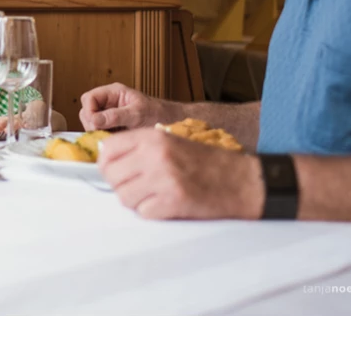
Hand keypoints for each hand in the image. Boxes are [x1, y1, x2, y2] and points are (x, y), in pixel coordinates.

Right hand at [79, 83, 174, 131]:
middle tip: (104, 133)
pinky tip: (116, 139)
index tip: (96, 124)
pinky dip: (105, 137)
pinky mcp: (113, 127)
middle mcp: (109, 102)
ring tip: (114, 136)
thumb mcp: (138, 113)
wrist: (172, 123)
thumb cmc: (159, 114)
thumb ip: (116, 116)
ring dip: (98, 132)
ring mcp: (110, 115)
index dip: (89, 111)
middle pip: (87, 111)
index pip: (89, 98)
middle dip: (92, 123)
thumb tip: (95, 119)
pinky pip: (100, 132)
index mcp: (114, 93)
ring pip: (91, 123)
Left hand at [97, 128, 263, 219]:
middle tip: (138, 187)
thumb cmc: (208, 163)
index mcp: (153, 138)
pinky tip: (167, 204)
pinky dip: (152, 212)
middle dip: (121, 185)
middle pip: (112, 176)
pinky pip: (143, 212)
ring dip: (136, 200)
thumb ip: (140, 148)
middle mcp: (155, 156)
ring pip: (124, 197)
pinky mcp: (172, 202)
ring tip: (155, 195)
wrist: (243, 181)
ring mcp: (163, 179)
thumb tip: (107, 160)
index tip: (115, 171)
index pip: (108, 150)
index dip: (107, 164)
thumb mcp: (172, 142)